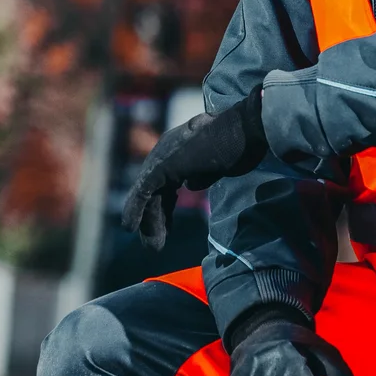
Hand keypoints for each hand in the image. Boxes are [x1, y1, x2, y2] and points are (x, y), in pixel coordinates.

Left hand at [121, 89, 266, 250]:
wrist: (244, 129)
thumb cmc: (241, 144)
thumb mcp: (218, 164)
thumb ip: (201, 174)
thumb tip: (190, 185)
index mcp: (180, 148)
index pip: (165, 181)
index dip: (166, 206)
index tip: (168, 226)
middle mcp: (166, 149)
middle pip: (154, 190)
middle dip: (156, 217)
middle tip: (156, 242)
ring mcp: (162, 156)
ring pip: (148, 194)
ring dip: (149, 221)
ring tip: (153, 246)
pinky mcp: (162, 166)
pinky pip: (143, 192)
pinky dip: (136, 210)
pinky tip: (130, 227)